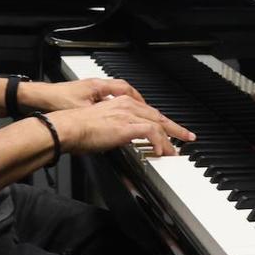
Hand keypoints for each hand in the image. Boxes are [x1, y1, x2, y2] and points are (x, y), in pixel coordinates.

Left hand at [21, 77, 144, 112]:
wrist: (37, 98)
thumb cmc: (56, 100)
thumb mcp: (83, 110)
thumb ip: (101, 116)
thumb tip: (115, 124)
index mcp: (98, 86)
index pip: (126, 89)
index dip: (139, 100)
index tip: (148, 110)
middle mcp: (95, 85)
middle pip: (124, 90)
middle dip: (137, 101)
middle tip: (147, 113)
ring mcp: (89, 90)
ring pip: (114, 95)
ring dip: (125, 103)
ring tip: (133, 115)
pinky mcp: (82, 97)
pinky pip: (104, 100)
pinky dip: (112, 107)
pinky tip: (112, 117)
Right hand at [49, 95, 194, 156]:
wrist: (68, 127)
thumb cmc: (78, 128)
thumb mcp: (102, 125)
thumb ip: (115, 128)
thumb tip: (121, 138)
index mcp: (121, 103)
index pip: (148, 112)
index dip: (161, 122)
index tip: (170, 130)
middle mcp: (127, 105)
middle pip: (158, 116)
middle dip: (174, 128)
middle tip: (186, 136)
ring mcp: (128, 115)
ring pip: (158, 124)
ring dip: (170, 139)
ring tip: (175, 151)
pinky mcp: (127, 126)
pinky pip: (151, 133)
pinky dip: (159, 142)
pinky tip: (161, 152)